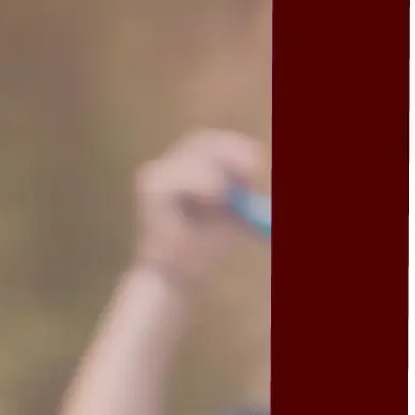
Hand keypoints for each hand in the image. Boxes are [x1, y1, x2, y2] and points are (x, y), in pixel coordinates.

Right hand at [126, 129, 262, 287]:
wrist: (180, 273)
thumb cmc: (204, 245)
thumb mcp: (233, 214)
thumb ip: (243, 193)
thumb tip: (264, 173)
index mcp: (187, 170)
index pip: (210, 144)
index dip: (234, 146)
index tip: (258, 159)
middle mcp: (168, 168)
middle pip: (199, 141)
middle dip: (229, 150)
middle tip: (252, 167)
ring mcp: (156, 176)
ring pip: (193, 159)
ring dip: (218, 174)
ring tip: (226, 197)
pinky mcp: (151, 188)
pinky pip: (181, 177)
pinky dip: (202, 183)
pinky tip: (214, 198)